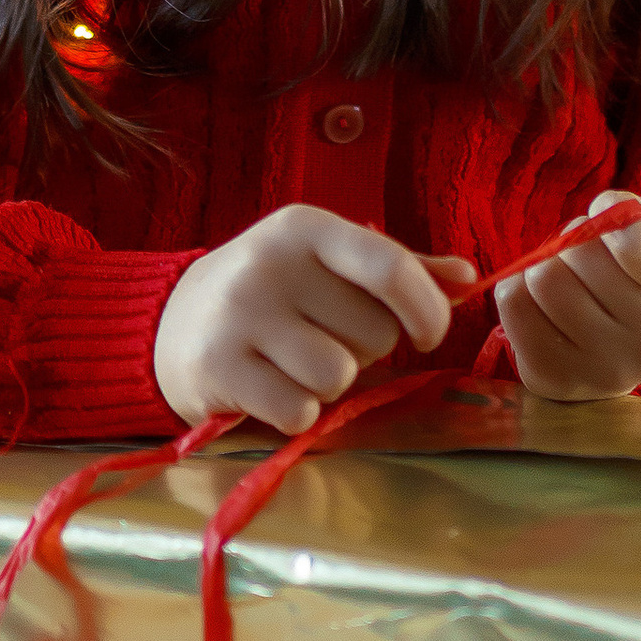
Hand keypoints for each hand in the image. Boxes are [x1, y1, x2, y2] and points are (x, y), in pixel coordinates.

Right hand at [154, 206, 476, 434]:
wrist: (171, 324)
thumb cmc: (272, 293)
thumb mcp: (325, 264)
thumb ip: (396, 270)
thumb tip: (470, 276)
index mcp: (305, 228)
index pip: (390, 267)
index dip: (427, 309)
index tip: (428, 334)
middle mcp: (270, 263)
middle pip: (373, 333)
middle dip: (363, 351)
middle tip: (324, 340)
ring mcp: (240, 314)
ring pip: (338, 376)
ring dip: (331, 386)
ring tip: (297, 366)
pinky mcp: (218, 366)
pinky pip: (299, 410)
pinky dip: (297, 413)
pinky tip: (272, 390)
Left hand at [495, 180, 640, 401]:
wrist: (633, 341)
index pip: (635, 242)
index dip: (617, 214)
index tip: (623, 226)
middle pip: (580, 253)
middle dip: (582, 237)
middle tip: (597, 252)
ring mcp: (603, 370)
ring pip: (543, 277)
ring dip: (552, 261)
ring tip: (575, 276)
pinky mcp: (553, 378)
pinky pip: (512, 303)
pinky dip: (523, 286)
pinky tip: (550, 300)